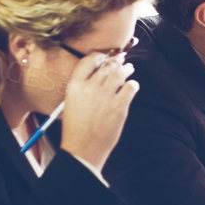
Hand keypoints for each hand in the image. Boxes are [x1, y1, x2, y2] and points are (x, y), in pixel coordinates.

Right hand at [58, 53, 138, 167]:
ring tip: (129, 68)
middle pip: (107, 66)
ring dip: (126, 69)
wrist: (82, 149)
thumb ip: (83, 88)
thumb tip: (99, 75)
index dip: (99, 56)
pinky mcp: (119, 106)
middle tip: (121, 59)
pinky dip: (132, 85)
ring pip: (120, 74)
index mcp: (75, 86)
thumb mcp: (71, 103)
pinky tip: (132, 86)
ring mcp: (106, 96)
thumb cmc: (76, 128)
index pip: (88, 61)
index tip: (104, 56)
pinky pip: (130, 87)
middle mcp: (90, 87)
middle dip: (116, 61)